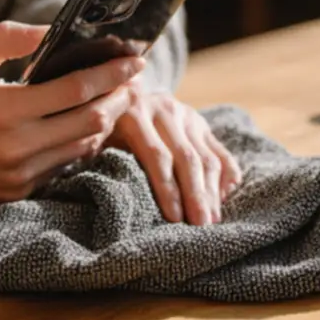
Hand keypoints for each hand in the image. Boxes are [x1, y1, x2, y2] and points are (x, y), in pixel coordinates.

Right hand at [0, 21, 143, 201]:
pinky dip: (81, 145)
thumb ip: (7, 39)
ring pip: (83, 147)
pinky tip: (85, 125)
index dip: (111, 74)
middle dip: (119, 98)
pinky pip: (64, 166)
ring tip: (114, 99)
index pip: (76, 90)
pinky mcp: (19, 190)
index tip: (134, 60)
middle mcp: (17, 147)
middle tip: (132, 80)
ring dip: (105, 123)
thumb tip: (51, 30)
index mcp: (5, 110)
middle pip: (90, 121)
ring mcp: (20, 173)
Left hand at [106, 85, 241, 225]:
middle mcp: (164, 109)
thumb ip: (96, 156)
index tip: (174, 218)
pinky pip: (220, 151)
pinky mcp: (201, 122)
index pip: (156, 155)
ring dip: (212, 192)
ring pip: (207, 157)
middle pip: (187, 158)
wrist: (121, 93)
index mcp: (133, 113)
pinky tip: (224, 198)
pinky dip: (226, 175)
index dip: (167, 188)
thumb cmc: (103, 128)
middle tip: (201, 227)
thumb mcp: (93, 137)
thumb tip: (104, 191)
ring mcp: (186, 114)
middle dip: (196, 196)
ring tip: (212, 220)